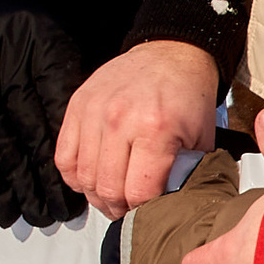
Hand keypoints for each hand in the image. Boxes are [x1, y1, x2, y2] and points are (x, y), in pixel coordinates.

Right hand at [57, 43, 219, 215]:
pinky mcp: (78, 105)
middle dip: (118, 208)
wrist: (170, 53)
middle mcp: (120, 120)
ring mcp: (94, 112)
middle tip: (127, 210)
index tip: (148, 210)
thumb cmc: (188, 96)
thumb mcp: (200, 139)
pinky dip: (74, 176)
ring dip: (96, 195)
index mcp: (156, 129)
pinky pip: (64, 156)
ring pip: (83, 177)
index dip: (142, 210)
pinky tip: (91, 177)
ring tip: (110, 197)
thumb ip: (184, 175)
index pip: (138, 192)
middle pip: (107, 188)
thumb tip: (168, 207)